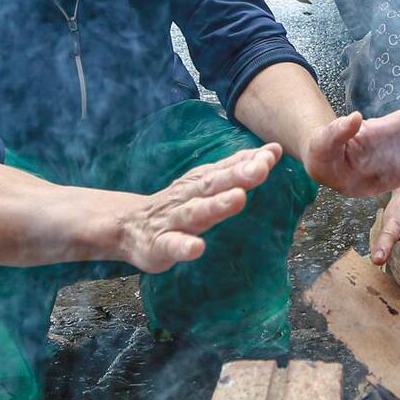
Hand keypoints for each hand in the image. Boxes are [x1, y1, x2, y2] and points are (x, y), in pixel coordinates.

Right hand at [111, 143, 281, 272]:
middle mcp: (187, 197)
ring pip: (195, 212)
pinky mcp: (158, 244)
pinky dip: (184, 246)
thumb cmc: (176, 205)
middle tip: (261, 168)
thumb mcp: (204, 184)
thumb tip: (272, 151)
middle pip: (213, 185)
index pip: (226, 169)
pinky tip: (197, 248)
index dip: (248, 161)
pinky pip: (171, 245)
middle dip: (237, 176)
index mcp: (200, 183)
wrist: (127, 224)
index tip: (272, 153)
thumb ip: (236, 169)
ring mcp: (172, 220)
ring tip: (237, 199)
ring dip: (216, 205)